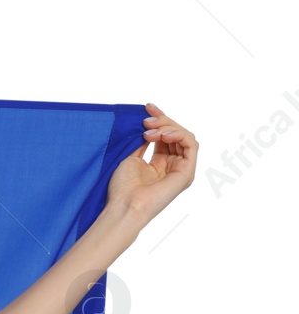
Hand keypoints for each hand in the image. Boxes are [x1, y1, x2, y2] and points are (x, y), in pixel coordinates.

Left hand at [106, 102, 195, 220]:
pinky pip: (191, 144)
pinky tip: (163, 135)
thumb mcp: (130, 157)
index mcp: (159, 163)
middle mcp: (172, 165)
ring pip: (185, 136)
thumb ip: (142, 142)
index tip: (147, 107)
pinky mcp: (187, 172)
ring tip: (149, 130)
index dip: (159, 119)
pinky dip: (178, 134)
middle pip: (176, 134)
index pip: (165, 135)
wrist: (124, 206)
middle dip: (162, 121)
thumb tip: (147, 124)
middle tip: (146, 120)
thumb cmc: (122, 188)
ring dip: (168, 127)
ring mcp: (181, 169)